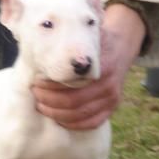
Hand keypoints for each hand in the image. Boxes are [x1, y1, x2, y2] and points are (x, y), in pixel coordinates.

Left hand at [32, 4, 144, 129]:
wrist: (123, 45)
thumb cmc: (97, 40)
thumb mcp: (87, 35)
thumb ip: (71, 38)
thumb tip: (43, 34)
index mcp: (101, 67)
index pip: (70, 86)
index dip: (50, 88)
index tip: (35, 82)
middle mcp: (108, 85)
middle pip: (72, 103)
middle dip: (49, 101)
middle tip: (35, 95)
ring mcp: (112, 98)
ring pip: (80, 116)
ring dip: (57, 114)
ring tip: (42, 106)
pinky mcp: (112, 106)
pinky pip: (92, 123)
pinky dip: (74, 124)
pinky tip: (59, 119)